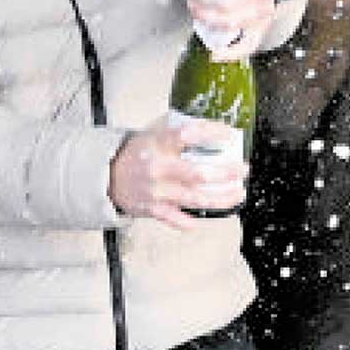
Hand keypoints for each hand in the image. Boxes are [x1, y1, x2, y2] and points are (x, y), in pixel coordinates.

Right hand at [107, 117, 241, 228]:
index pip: (187, 134)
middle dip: (227, 173)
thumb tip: (215, 128)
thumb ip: (179, 131)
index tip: (228, 134)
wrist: (107, 177)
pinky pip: (178, 219)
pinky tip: (209, 214)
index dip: (211, 133)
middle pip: (198, 173)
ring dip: (223, 198)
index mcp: (157, 144)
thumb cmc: (137, 154)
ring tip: (238, 192)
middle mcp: (158, 168)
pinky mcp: (154, 210)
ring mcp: (156, 191)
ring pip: (196, 198)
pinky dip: (193, 221)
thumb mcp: (153, 133)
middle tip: (242, 169)